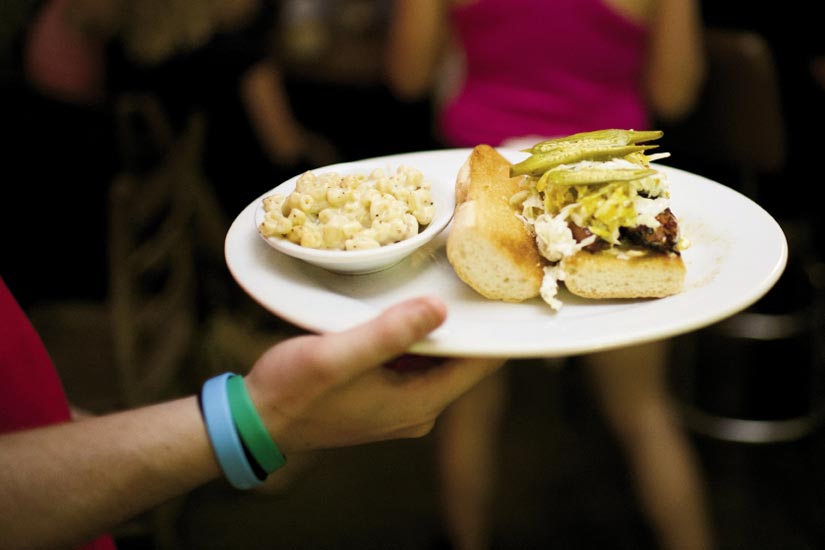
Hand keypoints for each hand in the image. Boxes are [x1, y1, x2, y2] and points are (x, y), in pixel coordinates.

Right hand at [244, 296, 504, 450]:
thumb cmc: (293, 391)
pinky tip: (407, 308)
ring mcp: (402, 405)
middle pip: (463, 360)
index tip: (501, 289)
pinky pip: (416, 362)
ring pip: (438, 359)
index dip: (495, 328)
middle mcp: (418, 409)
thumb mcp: (338, 355)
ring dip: (440, 327)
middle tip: (471, 274)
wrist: (256, 420)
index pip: (481, 365)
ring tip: (445, 281)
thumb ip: (390, 333)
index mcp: (419, 403)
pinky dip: (417, 336)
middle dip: (467, 322)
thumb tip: (440, 310)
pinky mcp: (385, 396)